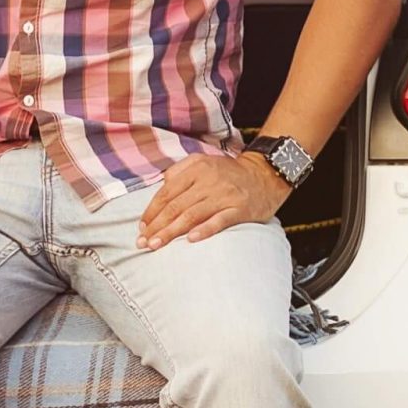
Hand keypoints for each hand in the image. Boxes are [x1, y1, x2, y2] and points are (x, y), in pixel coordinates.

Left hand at [137, 151, 290, 249]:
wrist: (266, 174)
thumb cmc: (228, 172)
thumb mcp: (202, 162)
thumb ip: (179, 172)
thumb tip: (160, 188)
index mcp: (195, 169)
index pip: (166, 193)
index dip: (151, 212)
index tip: (141, 228)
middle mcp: (208, 181)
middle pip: (175, 206)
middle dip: (156, 226)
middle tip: (142, 243)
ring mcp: (225, 195)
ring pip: (192, 215)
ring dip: (171, 232)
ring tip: (156, 245)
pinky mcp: (240, 208)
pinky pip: (220, 221)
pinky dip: (205, 230)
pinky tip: (191, 240)